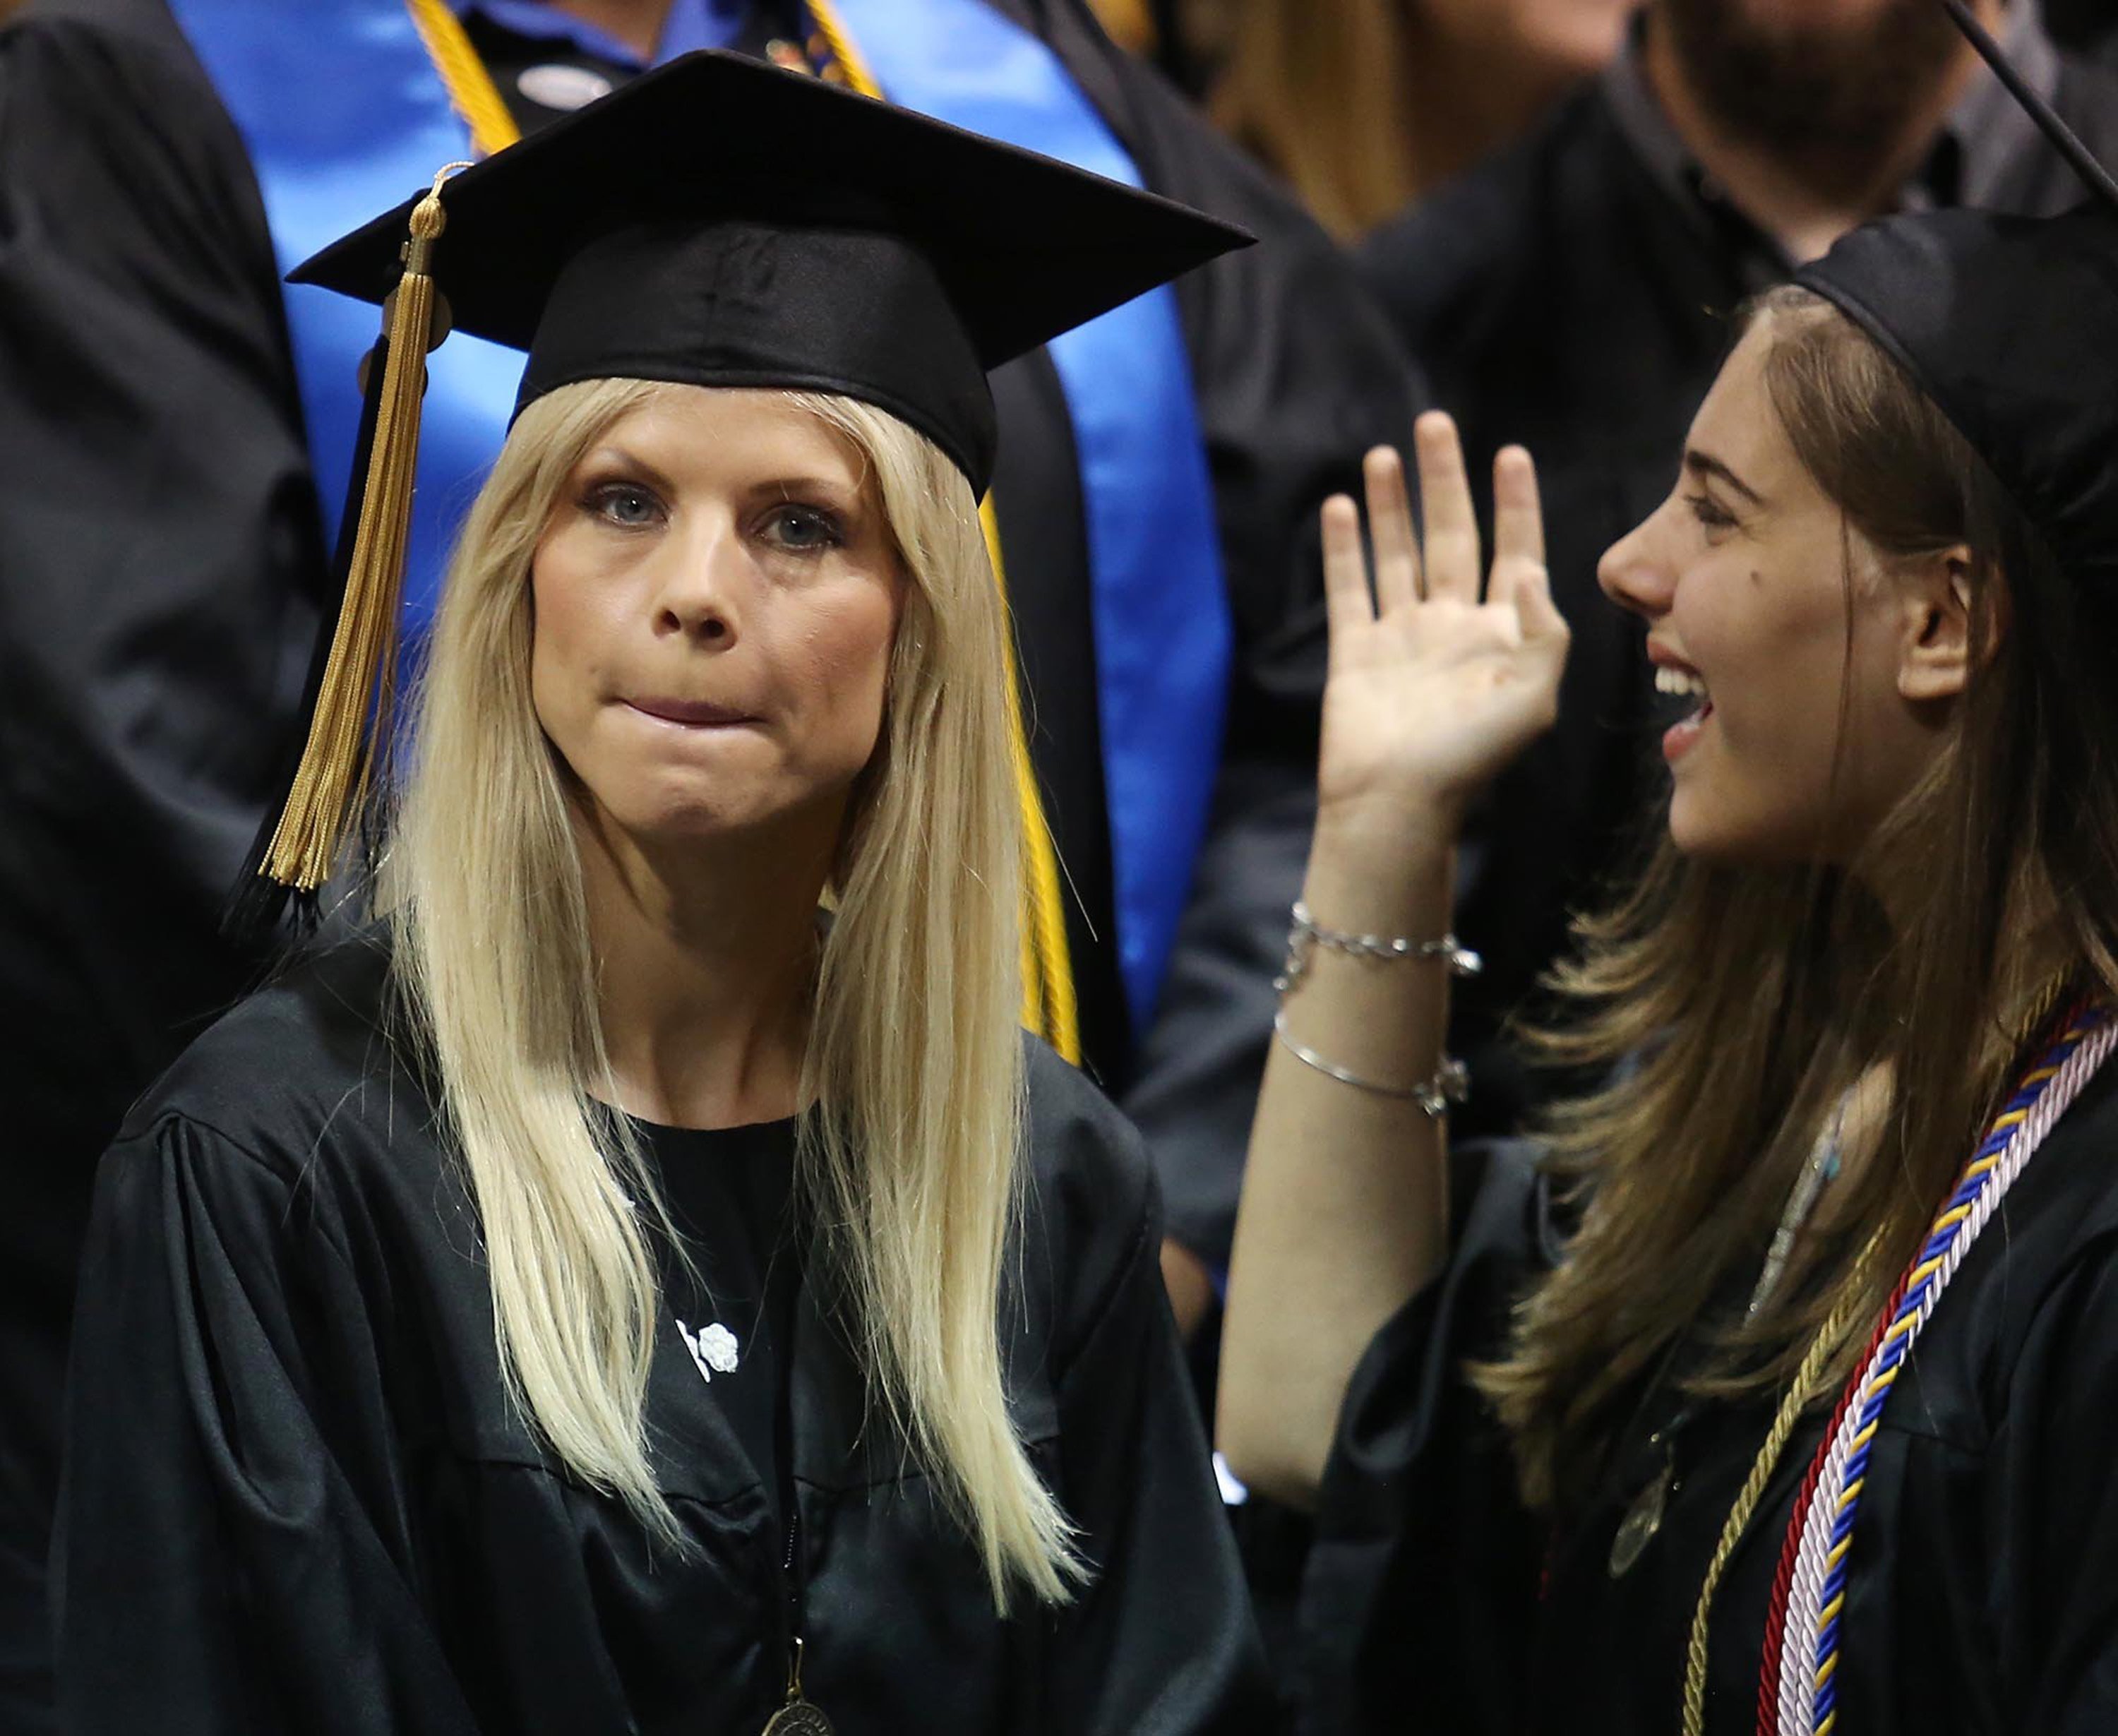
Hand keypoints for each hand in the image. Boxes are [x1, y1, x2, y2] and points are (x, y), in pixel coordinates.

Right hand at [1317, 413, 1568, 838]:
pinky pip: (1350, 589)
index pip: (1514, 553)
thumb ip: (1544, 632)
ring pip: (1398, 554)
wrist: (1397, 804)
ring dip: (1394, 505)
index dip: (1515, 504)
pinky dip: (1345, 548)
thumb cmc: (1470, 761)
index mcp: (1502, 636)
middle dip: (1445, 482)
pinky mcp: (1357, 653)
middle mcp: (1453, 627)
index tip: (1510, 454)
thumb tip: (1535, 572)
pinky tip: (1343, 507)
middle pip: (1452, 537)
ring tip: (1385, 453)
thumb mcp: (1533, 697)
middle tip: (1436, 424)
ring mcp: (1403, 637)